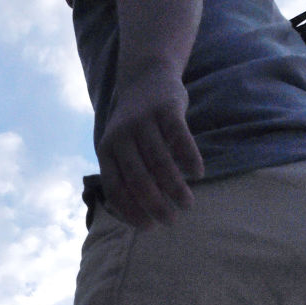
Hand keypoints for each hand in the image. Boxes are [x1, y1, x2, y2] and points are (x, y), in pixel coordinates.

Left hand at [96, 64, 203, 227]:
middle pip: (138, 178)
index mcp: (107, 150)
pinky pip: (179, 138)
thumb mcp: (123, 147)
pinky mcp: (166, 108)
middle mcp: (121, 135)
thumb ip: (129, 174)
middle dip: (155, 204)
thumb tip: (143, 215)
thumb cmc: (137, 125)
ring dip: (174, 187)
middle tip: (171, 221)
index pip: (115, 187)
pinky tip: (198, 174)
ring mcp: (143, 121)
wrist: (146, 76)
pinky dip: (189, 158)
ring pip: (159, 161)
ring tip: (187, 204)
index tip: (148, 227)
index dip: (131, 210)